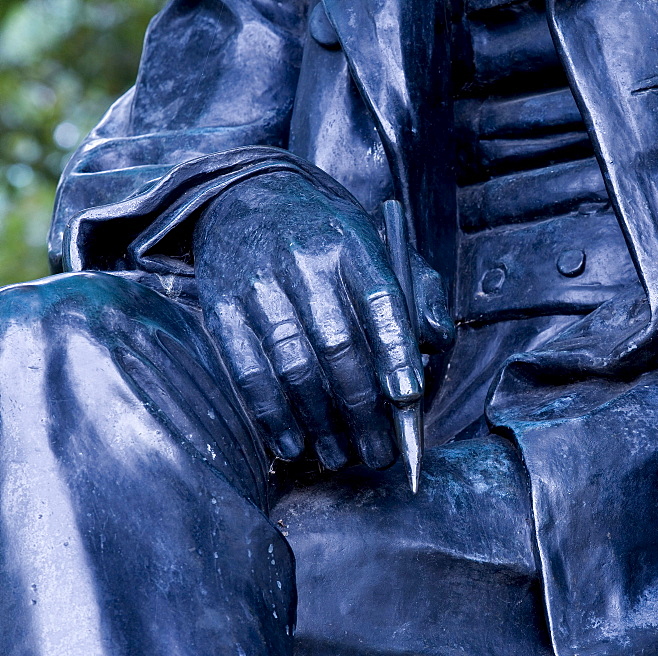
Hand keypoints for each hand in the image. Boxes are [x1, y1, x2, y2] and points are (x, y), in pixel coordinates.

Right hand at [193, 170, 453, 469]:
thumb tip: (436, 341)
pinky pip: (247, 372)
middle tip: (380, 453)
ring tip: (341, 457)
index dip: (395, 351)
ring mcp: (258, 283)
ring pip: (293, 366)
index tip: (408, 398)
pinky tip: (292, 444)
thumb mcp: (377, 242)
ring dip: (320, 422)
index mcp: (352, 242)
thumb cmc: (325, 236)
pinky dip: (271, 416)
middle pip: (338, 344)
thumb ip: (417, 290)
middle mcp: (304, 260)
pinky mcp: (220, 305)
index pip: (381, 299)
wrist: (244, 194)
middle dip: (363, 408)